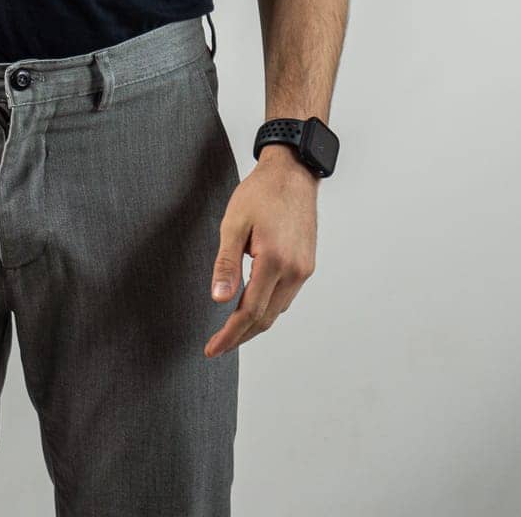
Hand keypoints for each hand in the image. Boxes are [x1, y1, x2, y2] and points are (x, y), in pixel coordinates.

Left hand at [204, 146, 318, 356]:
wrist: (293, 172)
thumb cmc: (261, 192)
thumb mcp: (234, 223)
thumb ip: (226, 264)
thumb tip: (219, 299)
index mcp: (275, 261)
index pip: (250, 312)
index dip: (230, 335)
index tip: (212, 348)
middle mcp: (294, 270)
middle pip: (265, 318)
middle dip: (240, 335)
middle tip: (217, 345)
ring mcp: (304, 268)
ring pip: (278, 309)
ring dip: (255, 322)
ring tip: (231, 327)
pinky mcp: (307, 264)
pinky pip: (286, 296)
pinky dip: (268, 306)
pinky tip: (254, 303)